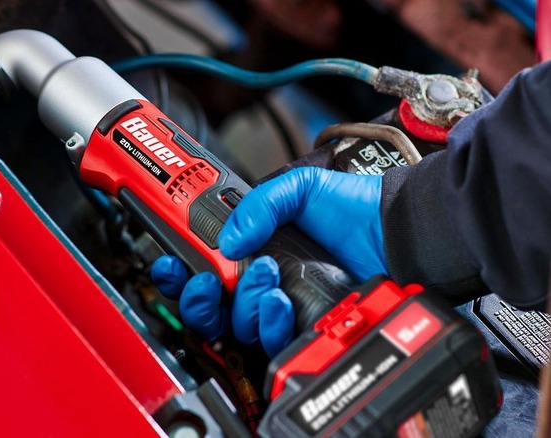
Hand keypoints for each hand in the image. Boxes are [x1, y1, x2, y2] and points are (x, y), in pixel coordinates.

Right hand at [151, 167, 386, 354]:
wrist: (395, 234)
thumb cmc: (352, 210)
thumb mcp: (299, 188)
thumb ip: (258, 205)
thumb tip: (228, 241)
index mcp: (250, 248)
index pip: (199, 267)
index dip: (177, 272)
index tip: (172, 263)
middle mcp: (258, 281)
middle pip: (207, 307)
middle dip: (201, 297)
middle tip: (215, 279)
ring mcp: (279, 308)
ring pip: (235, 325)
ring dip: (243, 302)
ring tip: (268, 277)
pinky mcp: (301, 329)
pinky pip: (269, 341)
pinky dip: (268, 322)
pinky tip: (281, 300)